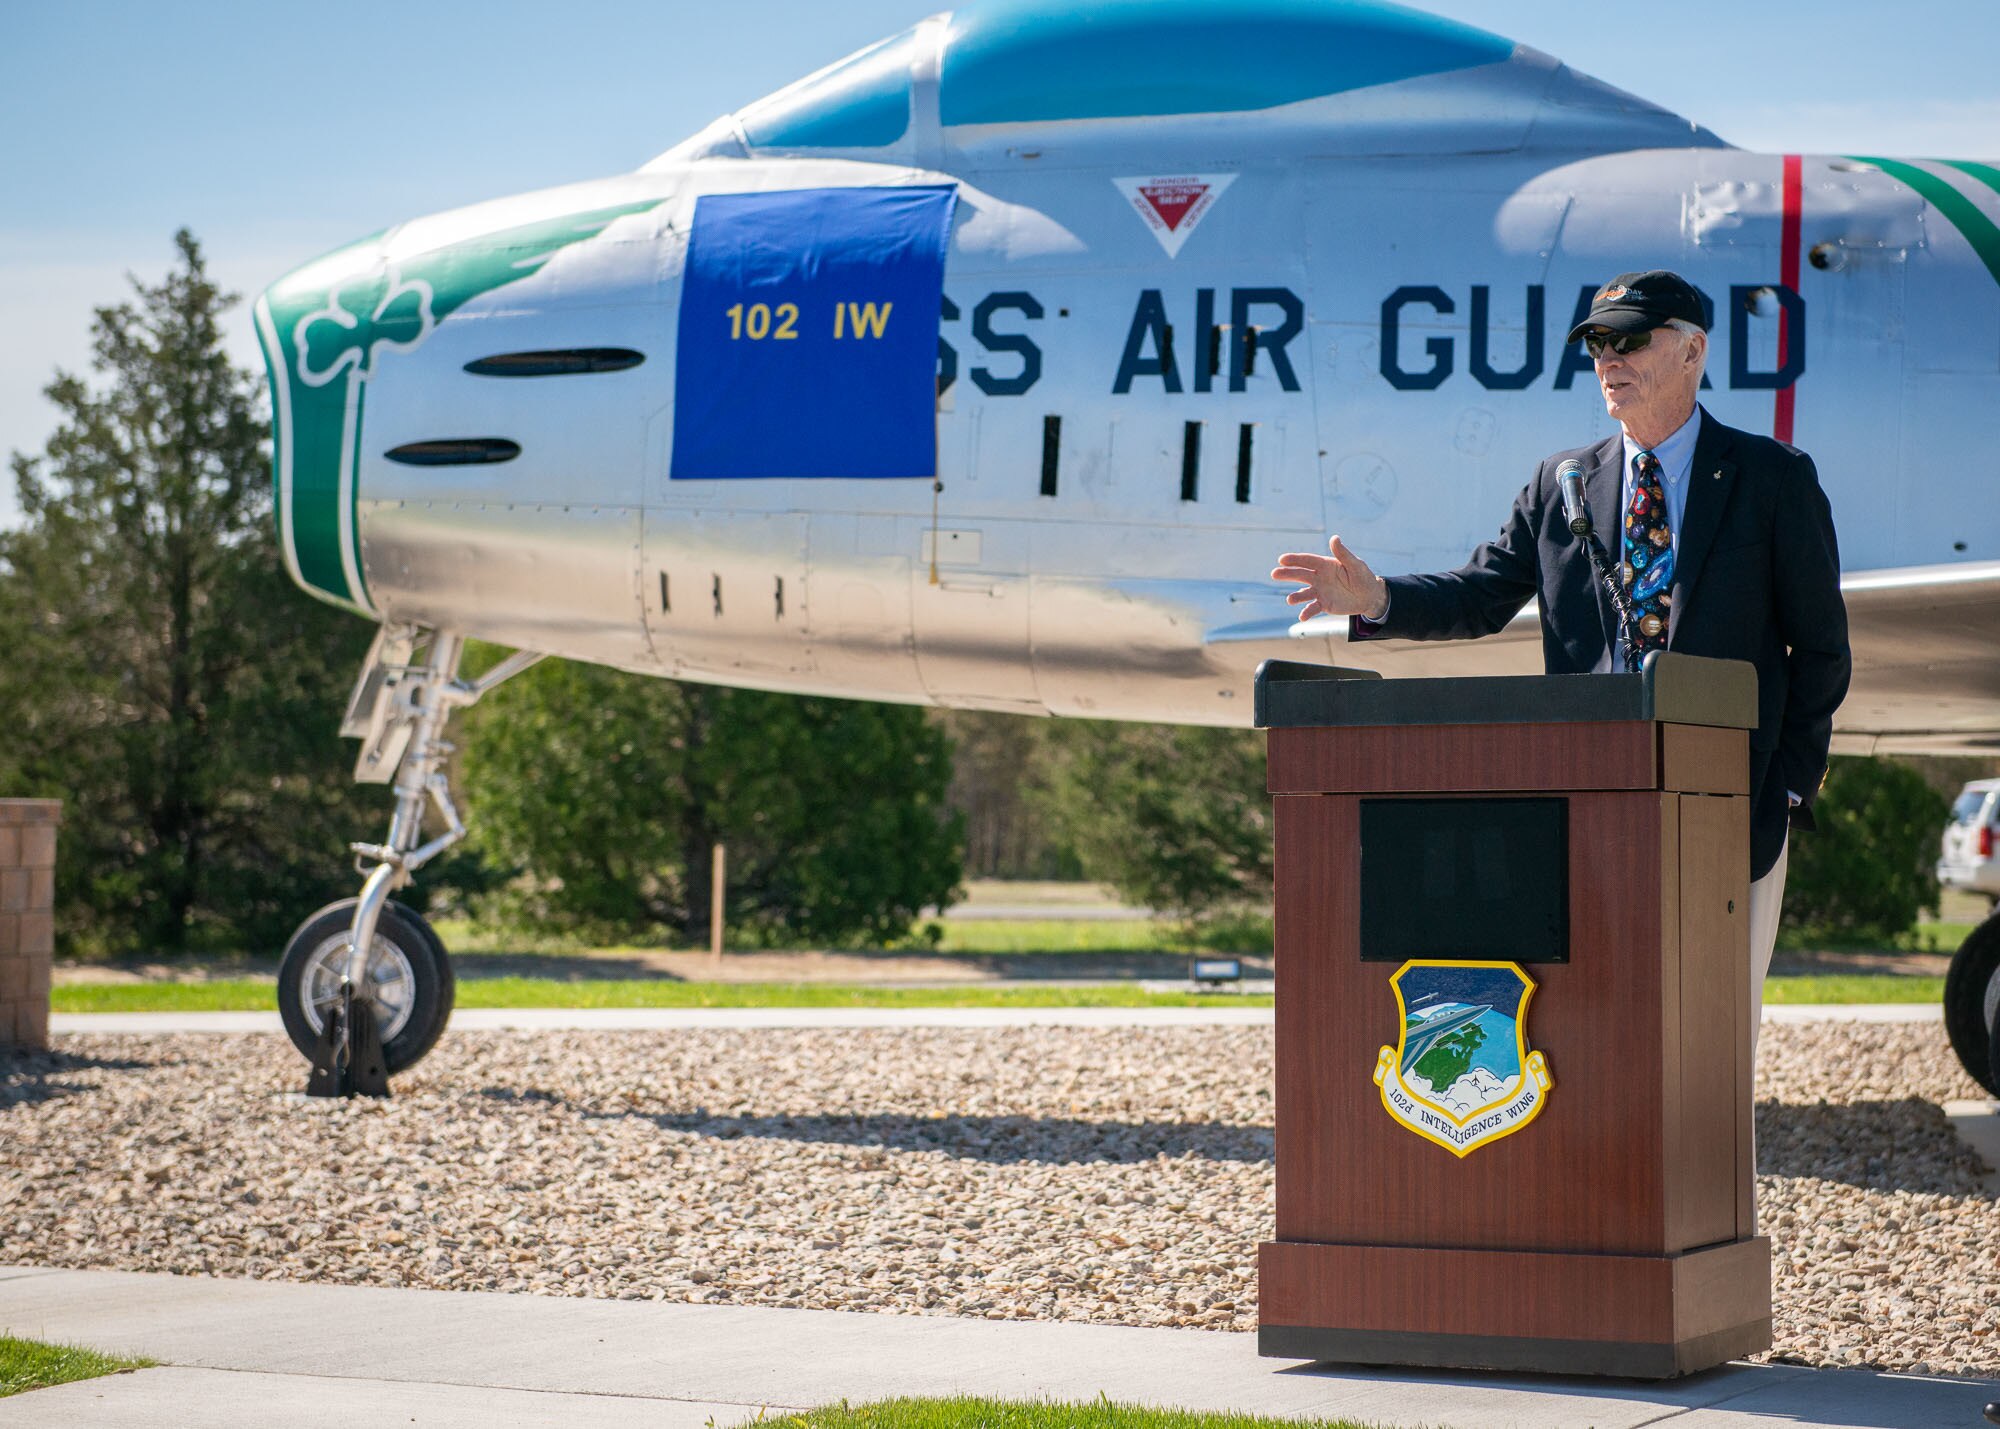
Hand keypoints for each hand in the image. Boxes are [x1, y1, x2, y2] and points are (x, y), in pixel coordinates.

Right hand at [1271, 535, 1388, 621]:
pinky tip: (1302, 616)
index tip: (1282, 559)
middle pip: (1300, 575)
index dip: (1294, 560)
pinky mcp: (1323, 604)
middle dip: (1287, 574)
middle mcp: (1319, 577)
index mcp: (1325, 565)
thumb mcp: (1355, 564)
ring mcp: (1320, 591)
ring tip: (1290, 600)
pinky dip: (1306, 612)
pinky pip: (1312, 608)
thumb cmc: (1363, 577)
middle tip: (1274, 574)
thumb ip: (1343, 553)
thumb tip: (1334, 538)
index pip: (1307, 561)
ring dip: (1295, 596)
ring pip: (1304, 593)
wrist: (1369, 596)